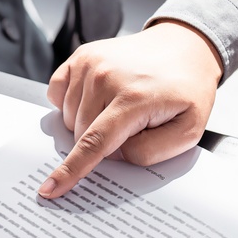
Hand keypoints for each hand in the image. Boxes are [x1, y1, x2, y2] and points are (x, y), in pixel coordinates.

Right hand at [37, 20, 222, 197]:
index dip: (71, 170)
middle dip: (102, 143)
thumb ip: (150, 152)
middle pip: (80, 135)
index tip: (49, 189)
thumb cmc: (186, 90)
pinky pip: (57, 94)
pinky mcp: (81, 57)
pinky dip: (71, 104)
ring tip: (119, 108)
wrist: (183, 47)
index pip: (94, 143)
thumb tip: (114, 155)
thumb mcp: (188, 131)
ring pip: (68, 118)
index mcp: (133, 98)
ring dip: (88, 124)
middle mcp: (106, 77)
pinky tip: (97, 98)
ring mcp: (90, 63)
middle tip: (132, 125)